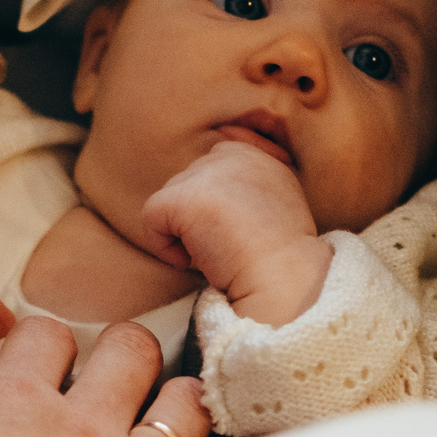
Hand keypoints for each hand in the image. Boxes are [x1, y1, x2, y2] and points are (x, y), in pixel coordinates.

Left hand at [141, 141, 332, 325]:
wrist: (285, 281)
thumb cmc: (281, 262)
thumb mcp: (275, 209)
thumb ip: (246, 192)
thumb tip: (210, 201)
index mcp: (256, 156)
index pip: (210, 173)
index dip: (215, 210)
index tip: (238, 237)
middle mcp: (232, 155)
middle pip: (187, 187)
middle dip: (201, 222)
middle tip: (233, 248)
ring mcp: (208, 173)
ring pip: (171, 204)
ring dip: (188, 236)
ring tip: (222, 253)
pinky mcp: (185, 198)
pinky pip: (151, 220)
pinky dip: (166, 249)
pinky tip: (198, 262)